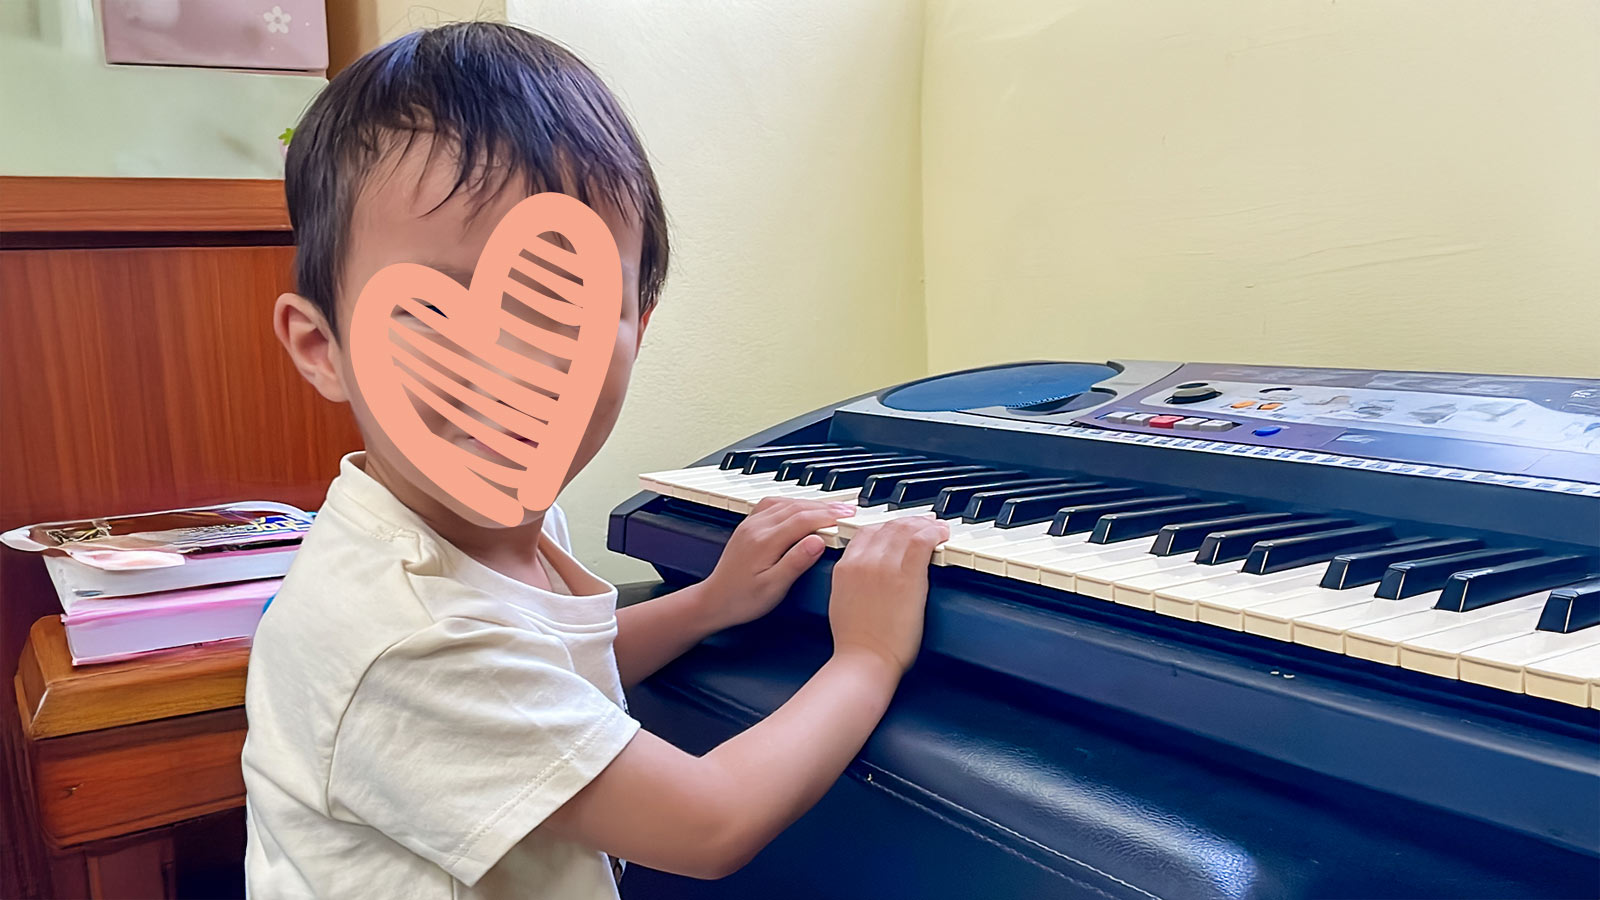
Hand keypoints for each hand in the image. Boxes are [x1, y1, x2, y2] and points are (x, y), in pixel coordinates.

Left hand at [699, 497, 855, 629]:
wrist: (714, 602)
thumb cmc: (742, 600)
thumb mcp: (774, 587)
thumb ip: (796, 562)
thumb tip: (818, 541)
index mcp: (764, 541)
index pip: (803, 520)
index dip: (828, 516)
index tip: (848, 517)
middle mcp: (756, 527)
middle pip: (796, 506)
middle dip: (825, 506)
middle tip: (848, 510)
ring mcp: (750, 524)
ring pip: (785, 502)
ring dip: (810, 503)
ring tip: (831, 508)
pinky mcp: (748, 526)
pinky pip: (773, 504)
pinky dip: (793, 502)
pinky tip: (801, 507)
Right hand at [827, 516, 947, 676]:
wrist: (865, 659)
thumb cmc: (856, 642)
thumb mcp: (843, 601)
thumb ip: (852, 581)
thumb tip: (865, 576)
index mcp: (845, 567)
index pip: (866, 532)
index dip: (887, 526)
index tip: (900, 528)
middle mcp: (863, 561)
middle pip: (888, 526)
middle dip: (909, 521)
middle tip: (924, 523)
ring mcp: (885, 566)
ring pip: (906, 529)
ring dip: (925, 524)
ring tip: (937, 528)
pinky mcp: (907, 575)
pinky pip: (922, 541)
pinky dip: (934, 532)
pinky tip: (942, 535)